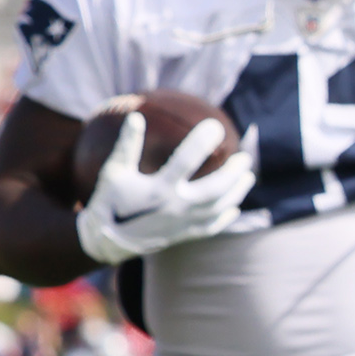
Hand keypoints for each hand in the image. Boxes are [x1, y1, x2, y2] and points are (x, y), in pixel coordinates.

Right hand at [75, 111, 257, 265]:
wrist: (105, 240)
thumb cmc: (110, 201)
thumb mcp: (115, 171)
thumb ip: (127, 145)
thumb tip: (136, 115)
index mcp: (159, 188)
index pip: (186, 160)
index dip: (201, 141)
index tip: (215, 125)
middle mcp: (175, 206)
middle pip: (215, 188)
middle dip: (233, 172)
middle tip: (245, 157)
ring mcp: (182, 222)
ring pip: (218, 208)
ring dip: (236, 192)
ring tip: (248, 177)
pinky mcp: (183, 234)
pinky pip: (211, 227)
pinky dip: (225, 218)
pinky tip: (234, 208)